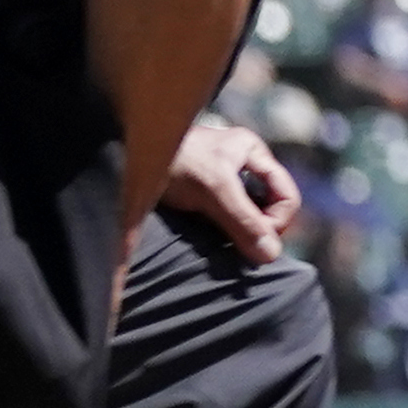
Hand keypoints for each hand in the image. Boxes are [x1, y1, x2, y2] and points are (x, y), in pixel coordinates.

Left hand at [158, 118, 301, 264]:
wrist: (121, 152)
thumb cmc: (172, 161)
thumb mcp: (213, 190)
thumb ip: (244, 221)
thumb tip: (271, 256)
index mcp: (253, 152)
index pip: (287, 196)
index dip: (277, 223)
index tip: (255, 240)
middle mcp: (241, 163)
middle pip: (268, 207)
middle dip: (256, 228)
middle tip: (236, 244)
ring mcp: (219, 179)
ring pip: (244, 214)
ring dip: (236, 231)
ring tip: (218, 240)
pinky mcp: (198, 194)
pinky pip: (222, 218)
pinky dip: (219, 231)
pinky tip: (204, 235)